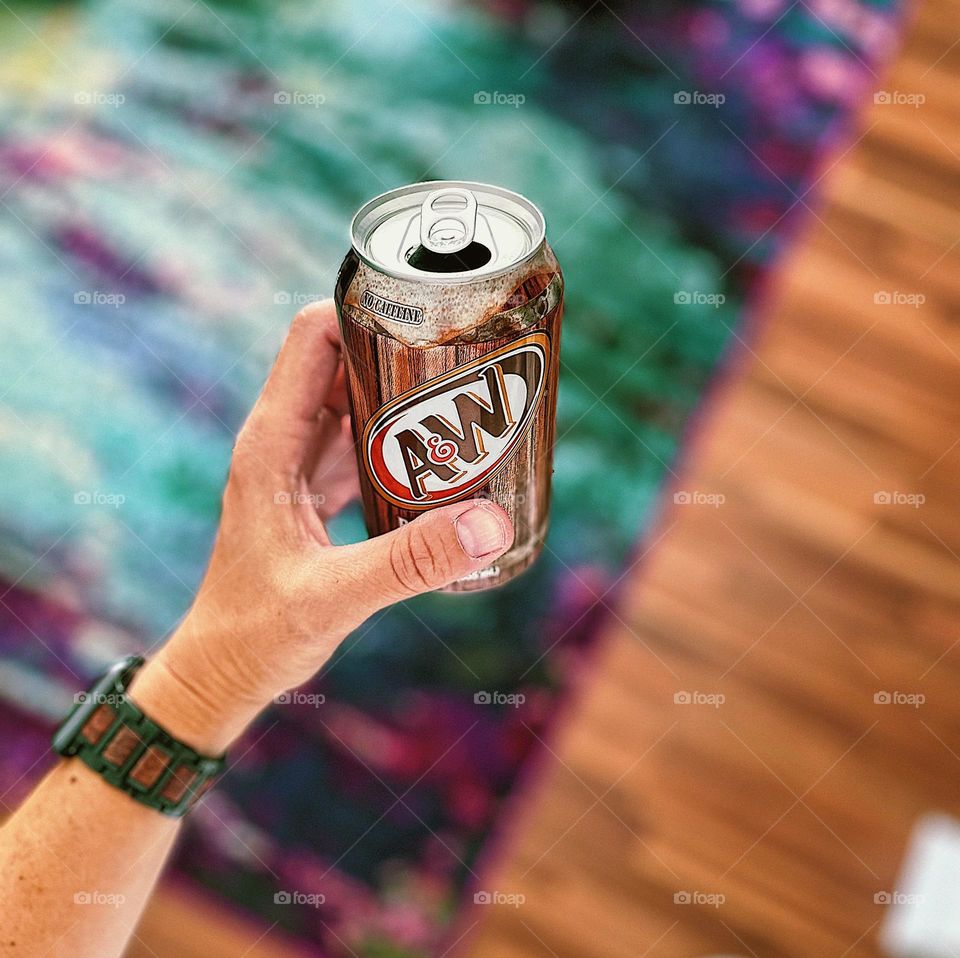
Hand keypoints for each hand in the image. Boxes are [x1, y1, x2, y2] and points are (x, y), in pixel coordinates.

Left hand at [129, 300, 512, 752]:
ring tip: (467, 394)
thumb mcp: (333, 597)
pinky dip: (399, 438)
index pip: (311, 338)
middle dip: (400, 347)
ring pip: (353, 400)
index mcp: (270, 443)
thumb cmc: (254, 634)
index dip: (363, 308)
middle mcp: (281, 441)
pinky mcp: (313, 490)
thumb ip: (410, 562)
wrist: (222, 670)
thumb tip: (490, 525)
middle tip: (468, 354)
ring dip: (403, 393)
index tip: (425, 308)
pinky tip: (442, 456)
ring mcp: (297, 464)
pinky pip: (361, 443)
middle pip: (341, 359)